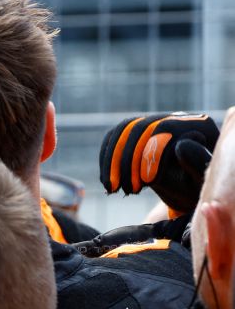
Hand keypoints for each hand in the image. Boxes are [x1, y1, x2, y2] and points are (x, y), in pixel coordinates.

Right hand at [99, 112, 218, 213]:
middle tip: (127, 190)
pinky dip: (107, 159)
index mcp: (197, 124)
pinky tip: (108, 182)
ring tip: (113, 188)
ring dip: (112, 161)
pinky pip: (114, 137)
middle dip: (127, 160)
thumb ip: (197, 161)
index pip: (165, 128)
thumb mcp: (201, 179)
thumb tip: (180, 144)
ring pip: (123, 130)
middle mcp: (175, 117)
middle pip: (139, 127)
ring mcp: (155, 121)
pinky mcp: (137, 131)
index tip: (147, 183)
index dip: (150, 155)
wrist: (189, 188)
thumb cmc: (197, 187)